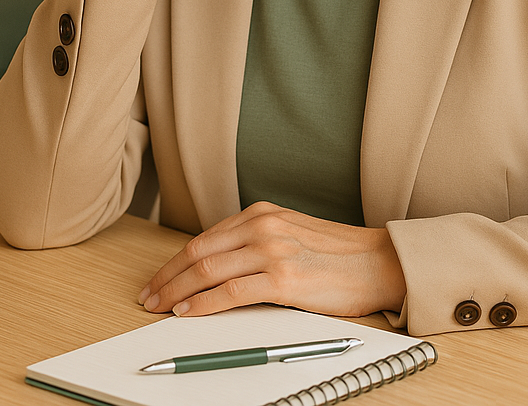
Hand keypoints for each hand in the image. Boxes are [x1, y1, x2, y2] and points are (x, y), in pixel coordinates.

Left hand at [138, 201, 407, 318]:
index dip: (176, 261)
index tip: (160, 278)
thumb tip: (218, 268)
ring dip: (176, 291)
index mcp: (262, 214)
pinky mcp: (283, 277)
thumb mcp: (290, 235)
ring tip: (159, 306)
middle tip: (148, 295)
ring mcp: (272, 250)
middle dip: (167, 276)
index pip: (205, 238)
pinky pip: (230, 292)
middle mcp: (263, 225)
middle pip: (198, 252)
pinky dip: (203, 304)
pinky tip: (188, 312)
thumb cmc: (338, 256)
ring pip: (207, 270)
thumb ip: (257, 243)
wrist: (378, 262)